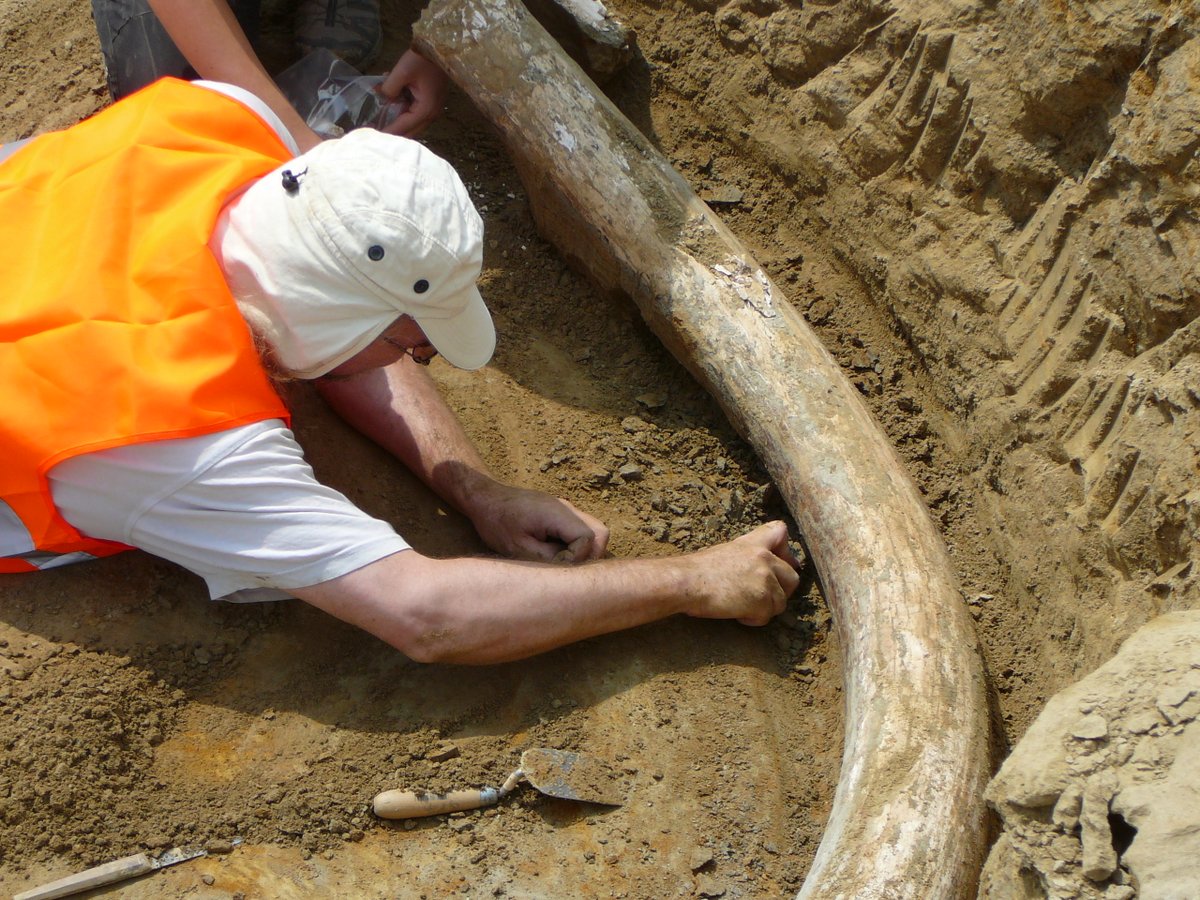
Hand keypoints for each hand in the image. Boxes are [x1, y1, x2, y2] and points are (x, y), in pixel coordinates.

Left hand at [378, 49, 448, 136]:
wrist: (439, 47)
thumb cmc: (422, 59)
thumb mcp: (402, 71)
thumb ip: (390, 88)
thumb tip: (382, 97)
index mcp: (425, 109)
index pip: (403, 127)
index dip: (388, 132)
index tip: (374, 137)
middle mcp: (431, 114)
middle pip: (410, 131)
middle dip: (394, 132)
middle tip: (375, 131)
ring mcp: (433, 108)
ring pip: (412, 123)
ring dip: (397, 120)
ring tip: (380, 118)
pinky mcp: (431, 101)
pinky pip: (414, 112)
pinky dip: (402, 110)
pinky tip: (391, 101)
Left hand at [469, 481, 609, 562]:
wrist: (485, 498)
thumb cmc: (497, 522)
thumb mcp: (518, 547)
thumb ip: (548, 559)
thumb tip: (570, 571)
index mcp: (558, 514)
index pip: (588, 538)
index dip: (577, 557)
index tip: (556, 566)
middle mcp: (567, 509)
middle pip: (600, 533)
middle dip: (589, 555)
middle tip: (568, 569)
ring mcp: (565, 510)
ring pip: (593, 532)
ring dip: (583, 551)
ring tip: (561, 562)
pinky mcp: (560, 514)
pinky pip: (579, 530)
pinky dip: (574, 545)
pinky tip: (555, 554)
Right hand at [684, 521, 800, 625]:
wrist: (688, 582)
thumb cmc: (698, 571)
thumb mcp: (726, 552)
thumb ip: (747, 557)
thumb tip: (755, 573)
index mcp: (753, 544)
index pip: (780, 531)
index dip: (785, 550)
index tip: (780, 562)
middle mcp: (764, 558)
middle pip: (792, 577)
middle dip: (781, 590)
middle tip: (762, 597)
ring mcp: (766, 579)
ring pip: (781, 602)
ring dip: (765, 608)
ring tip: (743, 606)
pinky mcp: (763, 600)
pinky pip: (767, 616)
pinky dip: (754, 619)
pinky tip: (738, 614)